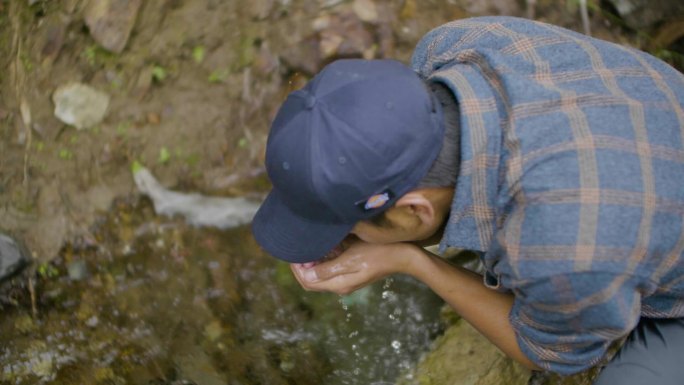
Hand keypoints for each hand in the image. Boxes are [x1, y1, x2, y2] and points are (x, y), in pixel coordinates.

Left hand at [290, 241, 421, 294]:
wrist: (402, 256)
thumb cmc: (377, 253)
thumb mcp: (350, 259)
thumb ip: (328, 268)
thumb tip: (307, 274)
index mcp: (338, 285)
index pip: (308, 282)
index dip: (297, 269)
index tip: (293, 253)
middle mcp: (340, 285)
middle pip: (312, 280)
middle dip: (303, 266)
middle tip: (299, 248)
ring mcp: (347, 280)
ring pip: (321, 274)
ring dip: (314, 262)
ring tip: (310, 246)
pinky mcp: (353, 273)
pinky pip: (332, 269)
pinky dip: (325, 260)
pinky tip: (326, 247)